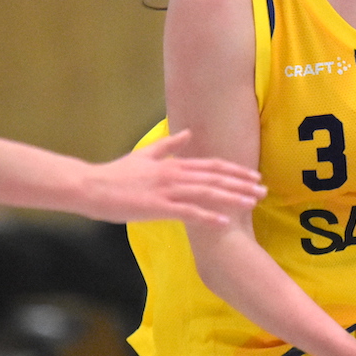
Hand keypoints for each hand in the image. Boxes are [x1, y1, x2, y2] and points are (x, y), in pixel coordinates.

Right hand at [78, 129, 265, 226]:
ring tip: (252, 203)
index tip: (253, 176)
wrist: (91, 186)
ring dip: (231, 198)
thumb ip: (168, 144)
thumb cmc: (116, 173)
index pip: (211, 165)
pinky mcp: (157, 207)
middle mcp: (173, 173)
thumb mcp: (144, 153)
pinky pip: (188, 212)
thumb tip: (187, 132)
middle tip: (264, 191)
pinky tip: (224, 223)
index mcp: (172, 163)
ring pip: (207, 193)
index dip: (234, 171)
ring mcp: (166, 190)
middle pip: (215, 178)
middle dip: (241, 184)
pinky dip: (208, 217)